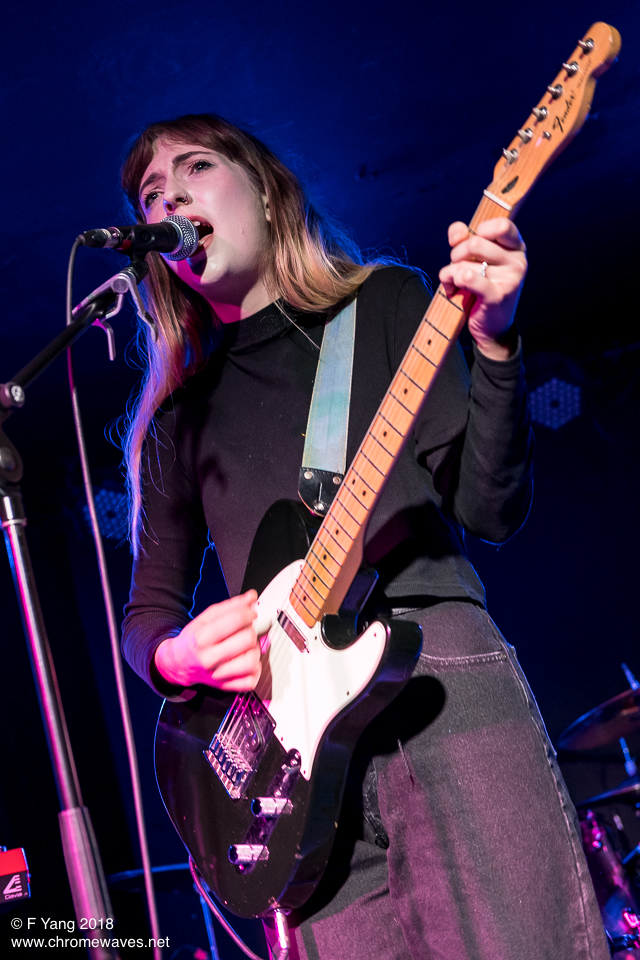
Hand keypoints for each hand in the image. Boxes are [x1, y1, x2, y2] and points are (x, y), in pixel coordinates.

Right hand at [154, 591, 261, 690]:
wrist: (178, 664)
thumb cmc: (193, 639)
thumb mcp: (205, 618)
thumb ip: (230, 606)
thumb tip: (251, 597)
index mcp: (202, 637)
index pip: (236, 620)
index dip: (248, 612)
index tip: (250, 612)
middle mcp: (210, 658)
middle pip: (247, 640)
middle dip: (250, 630)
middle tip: (245, 629)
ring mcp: (218, 675)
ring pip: (252, 661)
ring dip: (254, 650)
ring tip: (246, 646)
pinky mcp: (226, 686)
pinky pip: (251, 681)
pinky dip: (255, 670)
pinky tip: (246, 660)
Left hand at [438, 219, 526, 360]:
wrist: (492, 326)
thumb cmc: (483, 287)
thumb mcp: (477, 259)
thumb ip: (466, 238)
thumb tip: (457, 230)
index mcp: (516, 248)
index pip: (500, 225)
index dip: (477, 229)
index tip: (466, 241)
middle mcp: (517, 261)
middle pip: (476, 242)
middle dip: (456, 254)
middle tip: (455, 265)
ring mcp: (510, 279)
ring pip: (465, 263)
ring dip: (450, 272)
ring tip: (454, 282)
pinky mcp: (497, 296)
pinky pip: (466, 277)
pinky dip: (451, 282)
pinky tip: (453, 290)